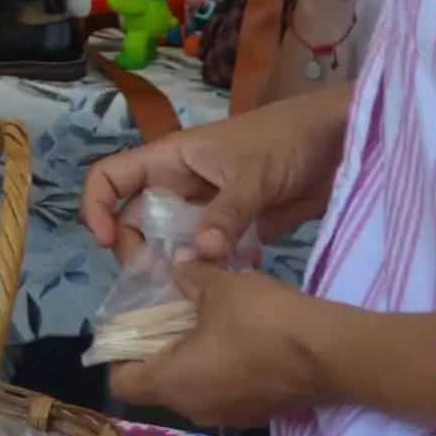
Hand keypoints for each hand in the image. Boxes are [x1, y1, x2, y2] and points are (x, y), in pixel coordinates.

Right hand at [81, 90, 348, 260]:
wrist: (339, 144)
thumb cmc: (287, 140)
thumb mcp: (253, 174)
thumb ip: (226, 214)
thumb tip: (197, 254)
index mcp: (169, 161)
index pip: (110, 178)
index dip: (97, 208)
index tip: (108, 243)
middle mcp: (179, 186)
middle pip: (136, 223)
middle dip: (140, 254)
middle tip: (159, 283)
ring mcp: (206, 210)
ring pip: (172, 244)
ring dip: (175, 269)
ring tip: (189, 294)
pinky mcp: (233, 230)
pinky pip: (208, 256)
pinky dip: (211, 272)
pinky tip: (228, 284)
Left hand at [105, 264, 335, 429]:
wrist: (330, 352)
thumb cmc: (261, 320)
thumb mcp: (219, 287)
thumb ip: (190, 277)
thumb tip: (176, 265)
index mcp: (172, 383)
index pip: (122, 382)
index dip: (118, 356)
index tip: (128, 329)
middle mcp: (194, 408)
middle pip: (158, 385)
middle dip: (158, 352)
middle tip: (166, 318)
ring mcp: (229, 415)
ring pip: (194, 389)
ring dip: (192, 361)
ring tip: (201, 323)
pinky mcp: (260, 411)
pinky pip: (225, 391)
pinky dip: (222, 370)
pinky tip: (236, 339)